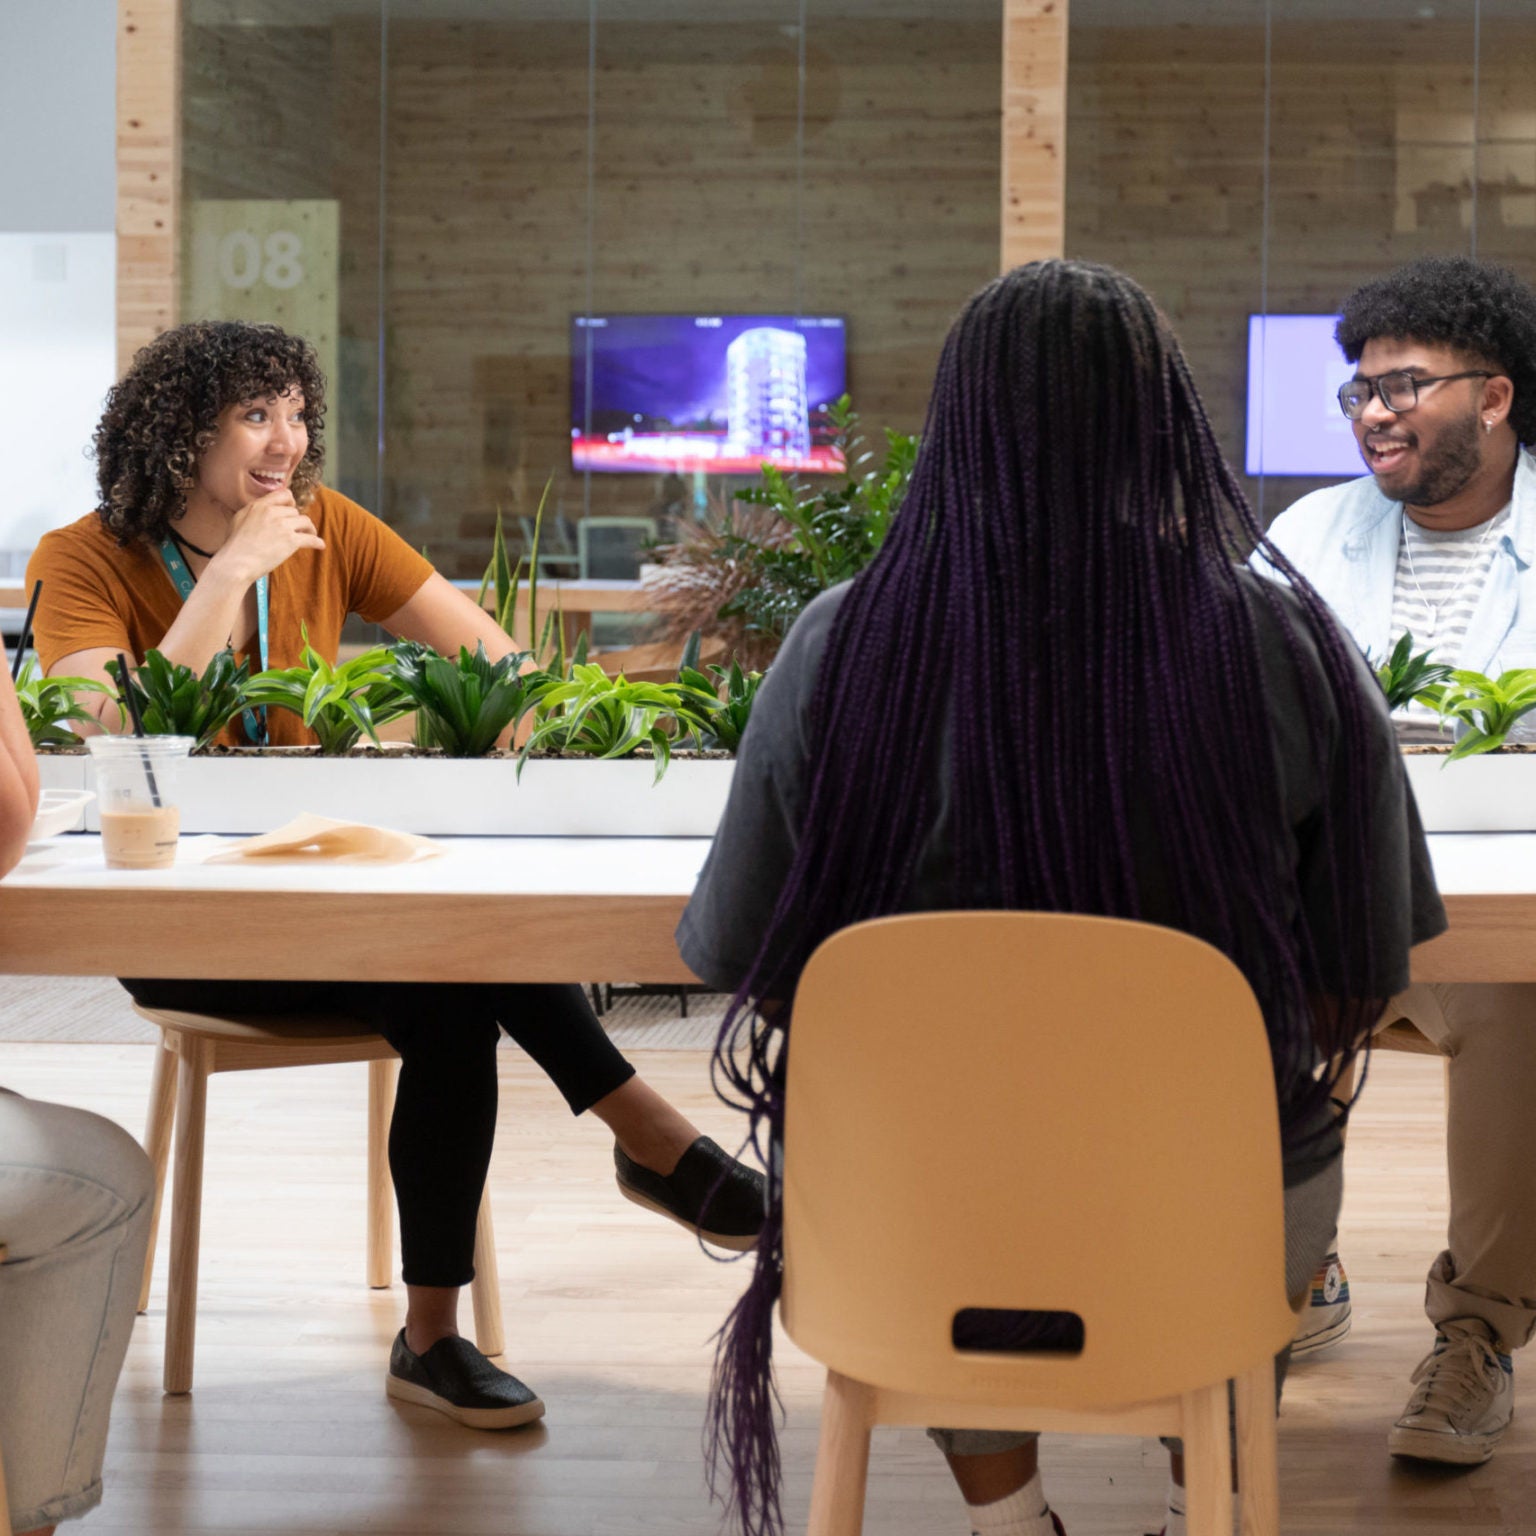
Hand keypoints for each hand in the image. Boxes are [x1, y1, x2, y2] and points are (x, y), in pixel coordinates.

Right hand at [209, 490, 325, 584]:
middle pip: (295, 511)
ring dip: (309, 529)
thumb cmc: (235, 545)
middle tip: (297, 530)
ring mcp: (283, 526)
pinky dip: (318, 542)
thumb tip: (263, 509)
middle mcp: (272, 512)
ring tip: (310, 535)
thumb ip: (254, 511)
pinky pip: (311, 539)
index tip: (293, 509)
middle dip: (296, 520)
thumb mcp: (239, 519)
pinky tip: (320, 546)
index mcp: (260, 506)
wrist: (236, 562)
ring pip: (305, 521)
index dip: (291, 502)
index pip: (284, 495)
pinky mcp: (291, 541)